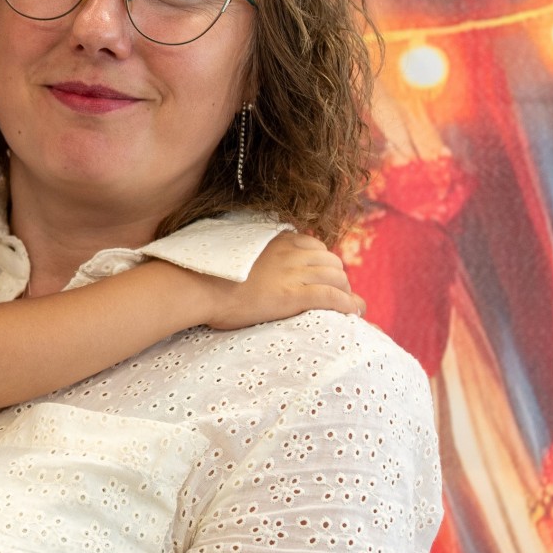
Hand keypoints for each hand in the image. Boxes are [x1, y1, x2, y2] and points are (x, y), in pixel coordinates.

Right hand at [195, 231, 363, 329]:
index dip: (322, 262)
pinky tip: (355, 312)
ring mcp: (293, 273)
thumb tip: (250, 262)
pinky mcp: (293, 295)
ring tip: (349, 305)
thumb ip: (250, 252)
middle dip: (338, 277)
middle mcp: (289, 252)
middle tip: (338, 293)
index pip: (314, 246)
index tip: (322, 275)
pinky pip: (332, 297)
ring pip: (336, 277)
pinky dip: (347, 304)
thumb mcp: (232, 252)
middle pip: (331, 260)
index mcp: (275, 239)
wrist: (197, 286)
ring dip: (346, 291)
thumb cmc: (206, 274)